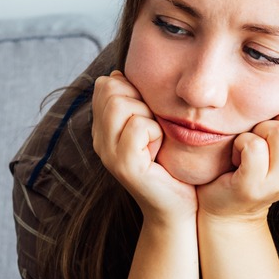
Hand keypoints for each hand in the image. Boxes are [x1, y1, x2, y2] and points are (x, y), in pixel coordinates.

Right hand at [92, 71, 196, 223]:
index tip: (146, 116)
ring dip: (147, 116)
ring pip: (122, 104)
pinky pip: (139, 127)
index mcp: (102, 129)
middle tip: (153, 130)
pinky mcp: (124, 166)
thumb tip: (117, 74)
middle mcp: (99, 141)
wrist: (179, 205)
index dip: (131, 90)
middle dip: (139, 101)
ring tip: (155, 140)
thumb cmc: (170, 163)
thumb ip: (135, 100)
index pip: (105, 85)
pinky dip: (155, 133)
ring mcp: (108, 154)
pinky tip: (158, 152)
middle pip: (111, 90)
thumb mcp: (151, 123)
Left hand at [197, 108, 278, 221]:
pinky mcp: (252, 186)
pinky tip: (236, 157)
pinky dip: (240, 143)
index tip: (277, 136)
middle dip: (276, 121)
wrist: (229, 208)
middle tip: (261, 141)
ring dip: (257, 132)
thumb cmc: (257, 167)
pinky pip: (254, 146)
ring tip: (249, 148)